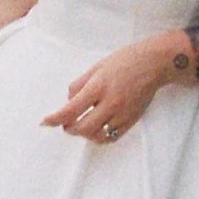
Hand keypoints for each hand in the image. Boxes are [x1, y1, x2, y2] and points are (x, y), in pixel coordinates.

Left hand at [43, 37, 174, 145]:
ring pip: (97, 136)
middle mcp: (110, 103)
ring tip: (81, 125)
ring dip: (84, 134)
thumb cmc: (124, 61)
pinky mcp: (132, 120)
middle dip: (69, 128)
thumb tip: (69, 101)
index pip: (71, 110)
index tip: (45, 122)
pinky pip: (112, 137)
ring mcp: (122, 114)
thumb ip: (80, 84)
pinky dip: (100, 137)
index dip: (55, 119)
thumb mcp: (96, 67)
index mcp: (98, 87)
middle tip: (65, 124)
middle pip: (83, 128)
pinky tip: (96, 129)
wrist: (153, 64)